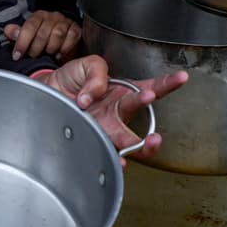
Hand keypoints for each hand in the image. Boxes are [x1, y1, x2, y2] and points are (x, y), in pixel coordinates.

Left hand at [6, 10, 81, 60]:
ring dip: (50, 48)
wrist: (62, 42)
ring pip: (58, 35)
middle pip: (43, 32)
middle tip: (33, 56)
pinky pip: (72, 37)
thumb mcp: (27, 37)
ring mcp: (65, 22)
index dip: (22, 42)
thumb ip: (16, 34)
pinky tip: (58, 54)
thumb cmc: (43, 38)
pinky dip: (64, 48)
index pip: (29, 26)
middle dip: (36, 48)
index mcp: (38, 16)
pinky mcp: (76, 29)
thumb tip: (9, 31)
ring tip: (47, 55)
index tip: (17, 55)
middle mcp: (52, 17)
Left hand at [42, 56, 188, 162]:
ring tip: (149, 141)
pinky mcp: (92, 141)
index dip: (166, 83)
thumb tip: (96, 94)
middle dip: (146, 103)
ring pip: (129, 139)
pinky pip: (107, 153)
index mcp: (121, 92)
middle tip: (150, 96)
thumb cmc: (70, 81)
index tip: (182, 77)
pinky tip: (120, 161)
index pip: (148, 87)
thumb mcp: (86, 65)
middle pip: (139, 110)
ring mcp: (106, 129)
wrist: (44, 95)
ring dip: (141, 142)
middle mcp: (117, 112)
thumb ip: (96, 73)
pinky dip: (115, 159)